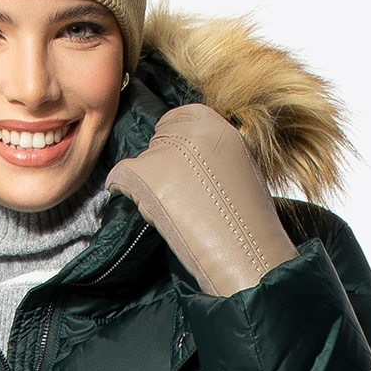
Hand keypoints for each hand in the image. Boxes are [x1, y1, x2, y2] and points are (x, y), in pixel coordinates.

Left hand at [107, 105, 295, 297]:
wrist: (246, 252)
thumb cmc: (250, 224)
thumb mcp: (240, 171)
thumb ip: (215, 155)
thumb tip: (191, 160)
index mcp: (218, 127)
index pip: (181, 117)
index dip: (173, 138)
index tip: (173, 159)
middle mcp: (192, 132)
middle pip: (160, 137)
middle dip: (161, 161)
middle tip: (168, 191)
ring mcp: (168, 152)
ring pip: (143, 159)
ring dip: (148, 180)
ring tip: (166, 210)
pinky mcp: (147, 176)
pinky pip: (120, 176)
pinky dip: (122, 189)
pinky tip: (132, 202)